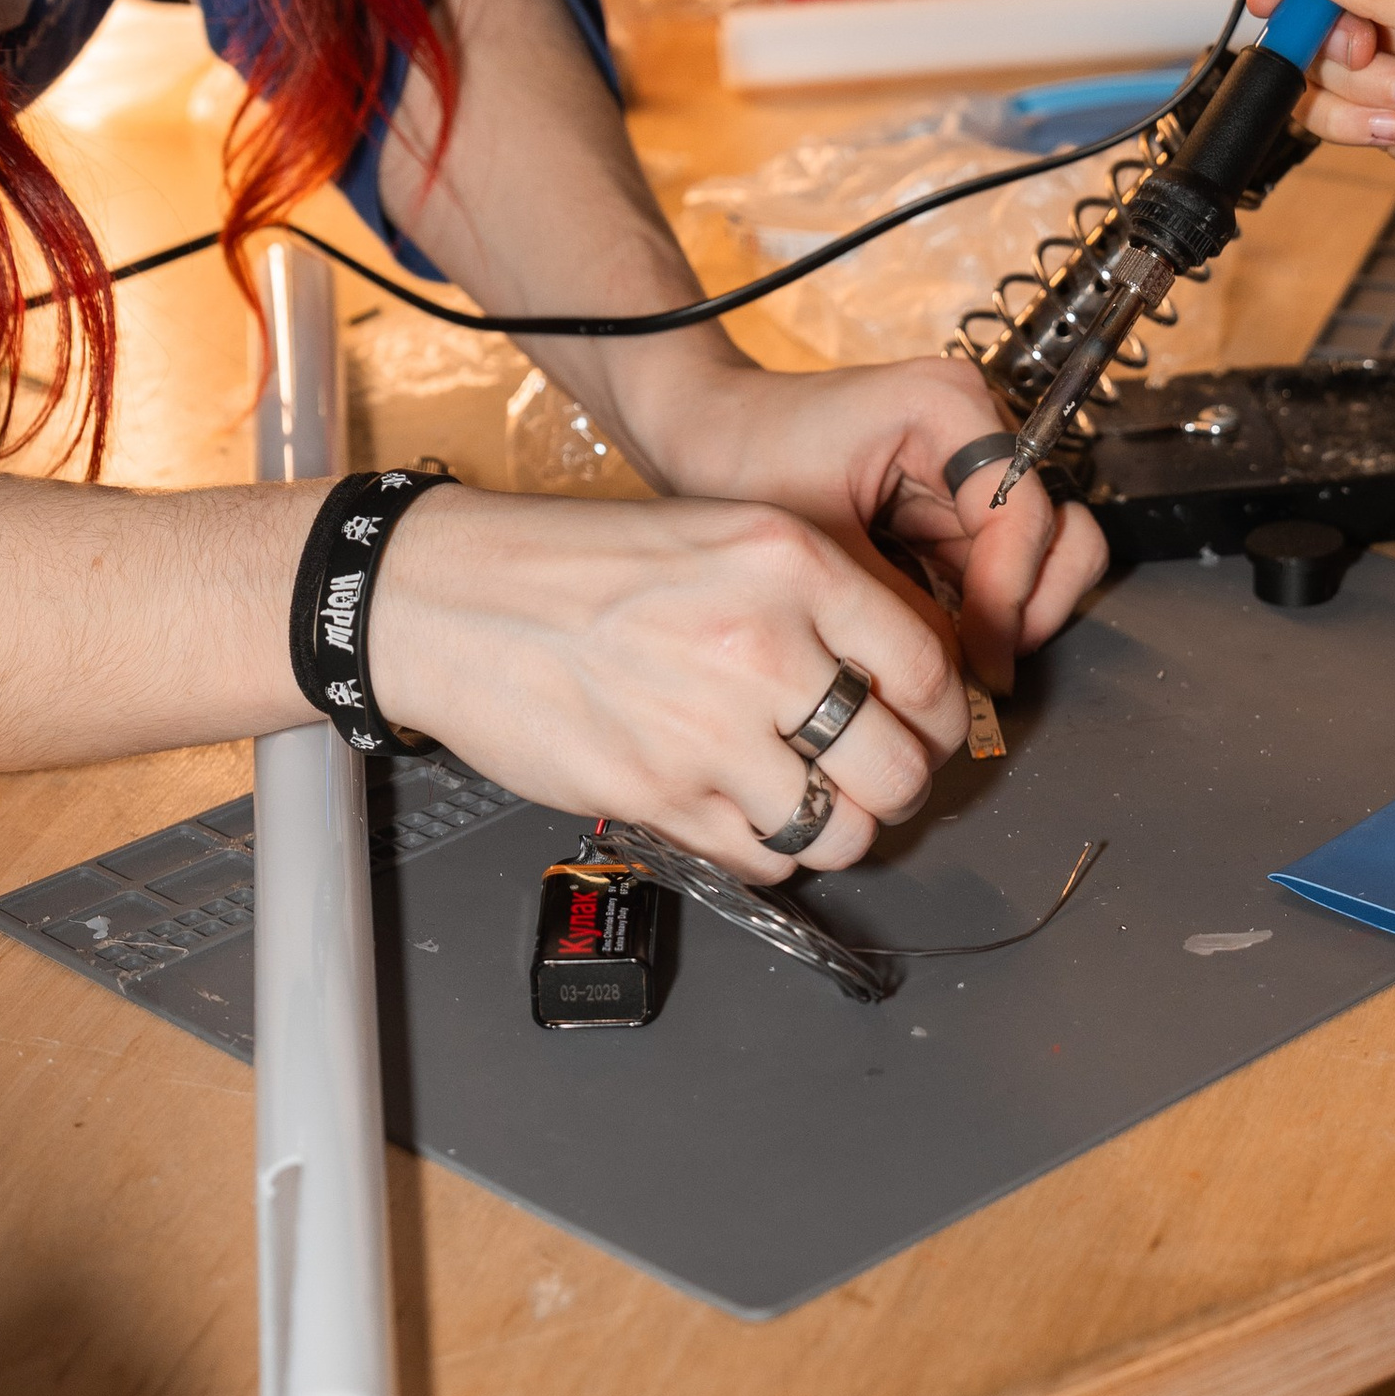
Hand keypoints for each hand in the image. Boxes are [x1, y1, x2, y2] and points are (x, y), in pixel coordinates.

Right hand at [373, 486, 976, 879]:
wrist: (454, 596)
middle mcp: (761, 645)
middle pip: (899, 765)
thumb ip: (819, 599)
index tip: (926, 725)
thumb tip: (901, 676)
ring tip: (813, 800)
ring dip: (839, 828)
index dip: (940, 714)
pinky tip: (743, 809)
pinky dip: (770, 850)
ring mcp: (709, 730)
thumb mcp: (724, 535)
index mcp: (789, 563)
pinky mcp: (658, 795)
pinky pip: (766, 860)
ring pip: (841, 831)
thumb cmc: (581, 563)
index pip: (927, 666)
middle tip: (875, 774)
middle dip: (898, 783)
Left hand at [628, 356, 1109, 698]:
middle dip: (1029, 609)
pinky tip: (942, 645)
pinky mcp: (959, 509)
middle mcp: (980, 429)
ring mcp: (976, 471)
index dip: (1009, 600)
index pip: (1024, 514)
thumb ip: (896, 606)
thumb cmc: (743, 457)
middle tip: (984, 668)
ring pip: (1046, 561)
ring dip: (1012, 618)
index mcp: (950, 406)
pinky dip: (986, 616)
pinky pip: (1003, 573)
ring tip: (961, 662)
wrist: (704, 431)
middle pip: (1062, 536)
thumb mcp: (816, 542)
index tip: (982, 662)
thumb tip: (958, 681)